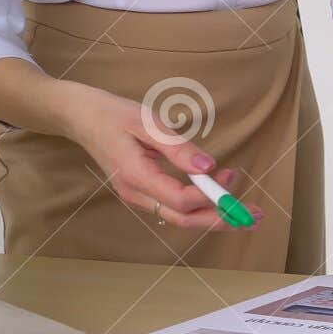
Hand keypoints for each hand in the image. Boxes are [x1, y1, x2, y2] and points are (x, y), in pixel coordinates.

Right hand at [56, 81, 254, 230]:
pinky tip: (218, 191)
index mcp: (135, 176)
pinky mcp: (142, 191)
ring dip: (213, 213)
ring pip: (181, 217)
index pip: (180, 200)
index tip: (231, 178)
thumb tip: (208, 166)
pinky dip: (200, 204)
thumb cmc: (112, 114)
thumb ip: (177, 147)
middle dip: (221, 219)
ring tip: (243, 203)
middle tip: (254, 215)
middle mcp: (136, 193)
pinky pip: (175, 206)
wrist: (78, 116)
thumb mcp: (146, 122)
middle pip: (184, 219)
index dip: (210, 197)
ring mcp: (138, 195)